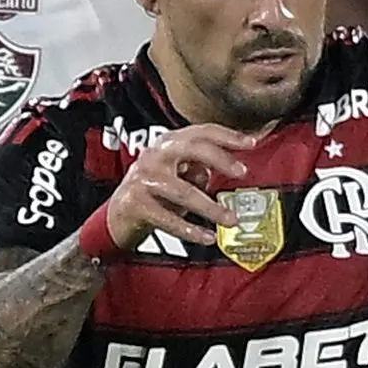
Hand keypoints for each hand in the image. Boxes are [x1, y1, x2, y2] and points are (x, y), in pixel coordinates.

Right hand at [103, 124, 253, 250]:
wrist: (116, 215)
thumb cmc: (152, 193)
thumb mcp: (177, 176)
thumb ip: (198, 169)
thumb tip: (217, 171)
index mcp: (167, 144)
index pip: (200, 131)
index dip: (227, 135)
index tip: (251, 143)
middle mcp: (154, 155)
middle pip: (191, 149)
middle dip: (220, 159)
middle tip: (241, 172)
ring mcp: (143, 178)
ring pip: (184, 192)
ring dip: (211, 208)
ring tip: (230, 219)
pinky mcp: (136, 204)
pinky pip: (168, 218)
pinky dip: (190, 230)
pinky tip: (206, 236)